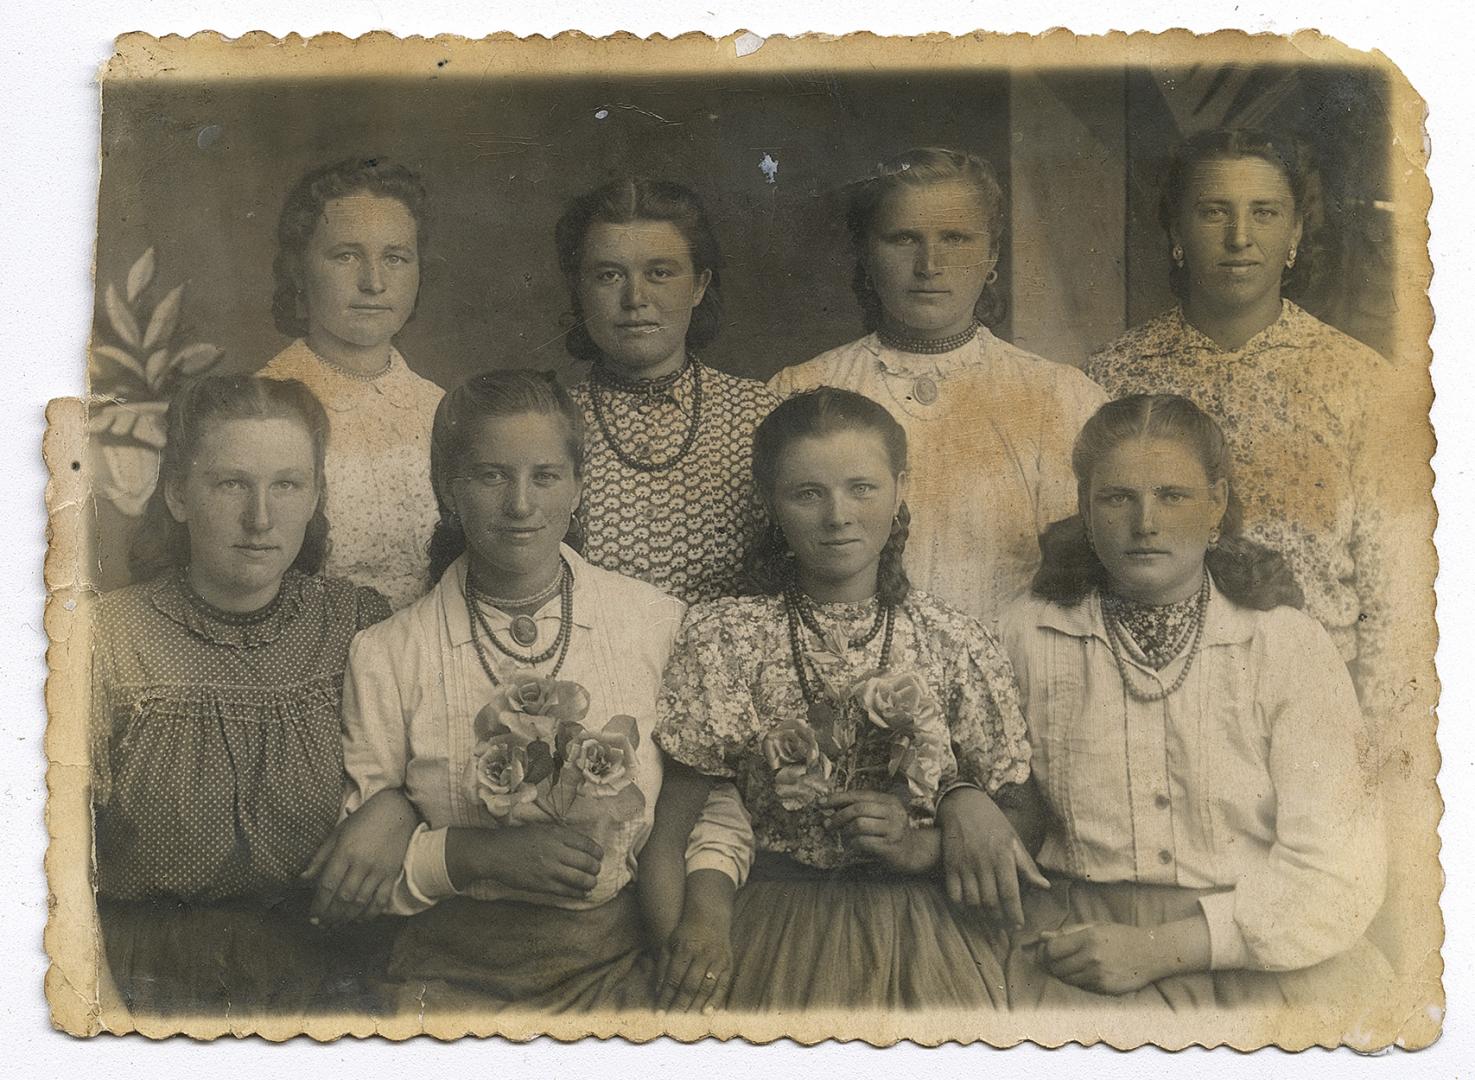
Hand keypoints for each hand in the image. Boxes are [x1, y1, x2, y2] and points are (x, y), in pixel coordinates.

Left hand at [303, 789, 419, 925]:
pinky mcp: (392, 874)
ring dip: (346, 918)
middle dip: (330, 915)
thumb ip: (320, 858)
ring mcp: (378, 870)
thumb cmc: (363, 820)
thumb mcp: (337, 834)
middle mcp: (361, 863)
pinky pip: (381, 900)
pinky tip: (359, 919)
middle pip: (343, 898)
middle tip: (322, 925)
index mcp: (345, 852)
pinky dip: (369, 914)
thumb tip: (303, 879)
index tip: (312, 917)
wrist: (397, 810)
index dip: (318, 904)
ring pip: (360, 902)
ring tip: (337, 925)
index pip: (328, 885)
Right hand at [480, 824, 604, 899]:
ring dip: (590, 882)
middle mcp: (555, 851)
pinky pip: (566, 891)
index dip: (597, 852)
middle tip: (596, 870)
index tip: (599, 855)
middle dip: (596, 868)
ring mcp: (549, 869)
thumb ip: (560, 836)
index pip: (586, 844)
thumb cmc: (517, 839)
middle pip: (587, 862)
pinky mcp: (542, 884)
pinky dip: (578, 893)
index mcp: (556, 834)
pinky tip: (582, 894)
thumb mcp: (541, 829)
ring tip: (591, 882)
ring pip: (580, 879)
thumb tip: (580, 845)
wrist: (495, 853)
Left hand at [654, 903, 733, 1013]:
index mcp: (684, 949)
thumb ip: (662, 966)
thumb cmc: (685, 933)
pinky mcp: (728, 963)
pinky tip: (707, 1012)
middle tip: (672, 1021)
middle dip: (679, 1005)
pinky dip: (715, 1000)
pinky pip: (722, 985)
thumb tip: (657, 992)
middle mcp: (702, 954)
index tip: (659, 1013)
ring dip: (695, 1005)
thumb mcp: (669, 944)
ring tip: (686, 1019)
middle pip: (689, 986)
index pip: (673, 979)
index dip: (665, 998)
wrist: (710, 918)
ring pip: (706, 987)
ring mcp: (717, 959)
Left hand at [823, 789, 936, 873]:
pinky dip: (853, 844)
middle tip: (827, 825)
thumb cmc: (889, 831)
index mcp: (889, 800)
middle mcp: (893, 812)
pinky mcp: (890, 847)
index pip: (859, 795)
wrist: (912, 852)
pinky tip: (853, 846)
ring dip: (846, 831)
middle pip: (858, 809)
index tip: (821, 803)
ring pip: (859, 825)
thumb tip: (831, 805)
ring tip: (845, 836)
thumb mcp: (880, 814)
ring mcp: (893, 830)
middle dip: (838, 816)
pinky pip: (863, 842)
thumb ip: (861, 808)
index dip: (838, 798)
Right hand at [938, 786, 1049, 925]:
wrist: (963, 803)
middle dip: (998, 918)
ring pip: (973, 901)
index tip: (1018, 926)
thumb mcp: (1013, 840)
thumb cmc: (992, 822)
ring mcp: (965, 864)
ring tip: (988, 918)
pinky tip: (969, 907)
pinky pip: (954, 894)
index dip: (1014, 913)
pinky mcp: (950, 864)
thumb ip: (1027, 866)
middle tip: (1003, 925)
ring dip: (981, 914)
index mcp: (1003, 857)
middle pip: (991, 901)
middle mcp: (984, 862)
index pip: (1009, 893)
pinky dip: (961, 905)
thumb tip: (1044, 886)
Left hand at [1036, 922, 1161, 994]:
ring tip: (1075, 965)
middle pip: (1056, 968)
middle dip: (1052, 965)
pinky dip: (1081, 982)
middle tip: (1058, 960)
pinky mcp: (1105, 989)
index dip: (1044, 952)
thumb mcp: (1095, 927)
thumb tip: (1041, 936)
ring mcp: (1099, 975)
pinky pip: (1082, 987)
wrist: (1152, 953)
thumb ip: (1067, 932)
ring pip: (1067, 980)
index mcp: (1087, 938)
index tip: (1046, 951)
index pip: (1051, 950)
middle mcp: (1091, 958)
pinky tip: (1090, 973)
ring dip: (1066, 974)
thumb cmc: (1121, 936)